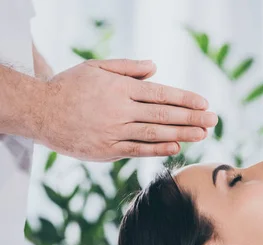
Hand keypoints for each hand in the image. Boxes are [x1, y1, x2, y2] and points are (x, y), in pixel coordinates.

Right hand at [35, 59, 217, 160]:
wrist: (39, 112)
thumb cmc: (70, 87)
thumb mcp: (96, 67)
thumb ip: (127, 68)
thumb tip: (155, 68)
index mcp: (120, 88)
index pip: (160, 94)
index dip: (184, 99)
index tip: (204, 103)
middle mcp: (120, 110)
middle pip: (163, 115)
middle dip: (192, 118)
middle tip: (213, 120)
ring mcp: (114, 131)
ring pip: (154, 134)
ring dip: (182, 134)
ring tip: (203, 134)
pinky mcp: (107, 150)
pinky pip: (138, 150)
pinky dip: (158, 150)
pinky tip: (177, 147)